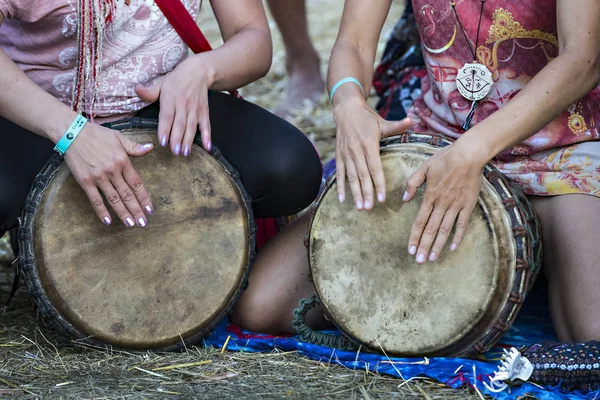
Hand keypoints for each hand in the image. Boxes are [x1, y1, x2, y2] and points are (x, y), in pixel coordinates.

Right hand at [64, 124, 153, 226]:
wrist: (72, 132)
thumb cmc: (96, 134)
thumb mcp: (119, 137)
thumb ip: (134, 147)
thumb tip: (150, 148)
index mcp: (123, 161)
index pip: (137, 184)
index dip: (144, 198)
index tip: (150, 209)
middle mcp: (113, 171)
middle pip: (127, 195)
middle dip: (136, 210)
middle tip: (143, 223)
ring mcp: (99, 177)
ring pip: (114, 199)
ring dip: (123, 213)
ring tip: (130, 224)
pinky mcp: (85, 181)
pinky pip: (95, 199)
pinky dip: (101, 211)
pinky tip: (107, 221)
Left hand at [136, 57, 212, 155]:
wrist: (198, 72)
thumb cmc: (176, 80)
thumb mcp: (161, 82)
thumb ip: (150, 91)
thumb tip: (137, 90)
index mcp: (171, 98)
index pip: (167, 116)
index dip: (165, 129)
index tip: (163, 141)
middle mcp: (184, 105)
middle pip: (180, 124)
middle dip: (178, 139)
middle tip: (174, 152)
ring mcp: (195, 110)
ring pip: (192, 127)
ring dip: (189, 140)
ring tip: (185, 153)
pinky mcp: (204, 112)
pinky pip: (206, 125)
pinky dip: (207, 136)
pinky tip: (207, 147)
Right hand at [334, 98, 411, 209]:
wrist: (346, 110)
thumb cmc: (367, 118)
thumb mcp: (382, 122)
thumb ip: (397, 126)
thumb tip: (411, 120)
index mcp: (369, 143)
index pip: (375, 167)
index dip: (378, 183)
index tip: (382, 198)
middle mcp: (356, 150)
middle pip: (362, 175)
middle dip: (366, 193)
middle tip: (370, 208)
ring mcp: (346, 154)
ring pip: (351, 177)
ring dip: (355, 193)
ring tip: (360, 207)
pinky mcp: (339, 156)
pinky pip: (339, 173)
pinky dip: (339, 186)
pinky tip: (342, 199)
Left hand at [403, 141, 485, 263]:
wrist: (469, 154)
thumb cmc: (445, 159)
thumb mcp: (423, 168)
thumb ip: (412, 183)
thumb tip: (404, 199)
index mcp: (430, 196)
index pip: (420, 221)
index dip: (414, 236)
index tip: (410, 249)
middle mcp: (442, 203)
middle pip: (431, 229)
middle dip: (424, 246)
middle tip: (418, 261)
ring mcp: (456, 205)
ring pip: (445, 230)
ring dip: (438, 245)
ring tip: (431, 258)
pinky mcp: (468, 204)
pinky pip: (462, 224)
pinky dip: (457, 236)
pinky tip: (452, 248)